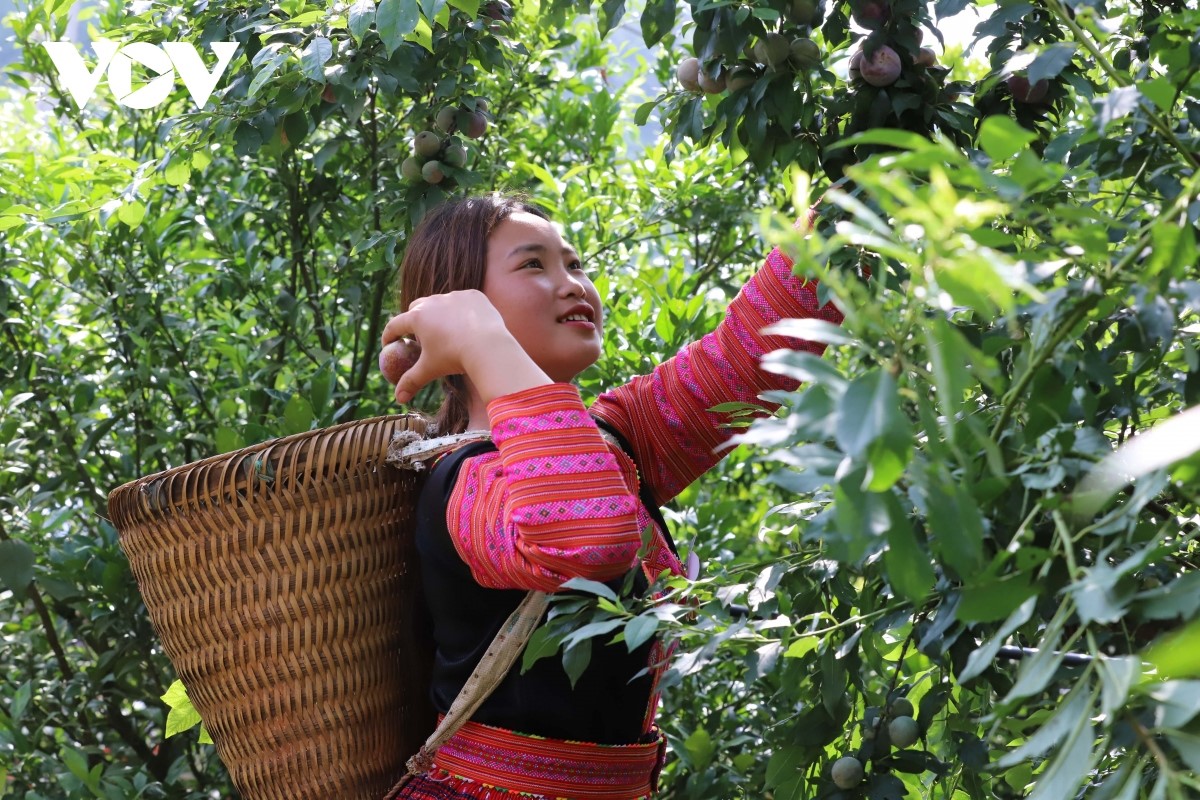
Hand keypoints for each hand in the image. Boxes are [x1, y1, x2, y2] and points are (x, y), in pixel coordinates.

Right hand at [380, 290, 509, 404]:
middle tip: (417, 335)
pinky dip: (462, 311)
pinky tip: (467, 323)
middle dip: (413, 319)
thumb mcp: (430, 370)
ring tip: (444, 330)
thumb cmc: (454, 358)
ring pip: (441, 303)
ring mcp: (454, 296)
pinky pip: (464, 302)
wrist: (488, 347)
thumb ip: (412, 382)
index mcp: (417, 318)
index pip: (395, 325)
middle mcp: (433, 302)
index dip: (389, 335)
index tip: (388, 344)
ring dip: (439, 313)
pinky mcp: (474, 295)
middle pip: (416, 308)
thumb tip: (399, 399)